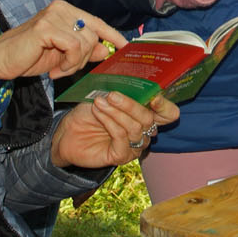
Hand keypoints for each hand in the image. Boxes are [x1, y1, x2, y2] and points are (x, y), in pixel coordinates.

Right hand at [0, 1, 120, 82]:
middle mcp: (61, 8)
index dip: (113, 36)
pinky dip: (69, 63)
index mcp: (65, 10)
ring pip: (86, 42)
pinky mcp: (46, 27)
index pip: (97, 22)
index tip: (127, 48)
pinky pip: (74, 47)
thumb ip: (85, 49)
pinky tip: (55, 70)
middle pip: (94, 34)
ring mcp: (53, 15)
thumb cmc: (28, 56)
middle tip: (66, 70)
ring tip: (58, 70)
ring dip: (75, 63)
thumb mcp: (63, 54)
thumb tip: (108, 49)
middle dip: (85, 58)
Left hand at [52, 91, 180, 167]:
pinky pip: (122, 137)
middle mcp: (144, 132)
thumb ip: (123, 91)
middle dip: (130, 104)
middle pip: (149, 118)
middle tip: (113, 94)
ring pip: (135, 127)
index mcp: (146, 115)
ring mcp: (134, 145)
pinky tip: (98, 112)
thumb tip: (132, 80)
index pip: (169, 114)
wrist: (67, 132)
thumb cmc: (90, 112)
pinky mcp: (121, 156)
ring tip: (100, 102)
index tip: (155, 97)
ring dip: (116, 112)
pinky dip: (109, 122)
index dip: (165, 106)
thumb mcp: (107, 96)